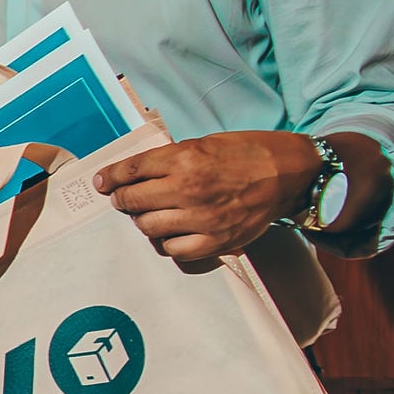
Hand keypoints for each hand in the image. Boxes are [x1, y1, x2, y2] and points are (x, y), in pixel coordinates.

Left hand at [90, 130, 316, 264]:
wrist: (292, 173)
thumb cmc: (248, 153)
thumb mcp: (205, 143)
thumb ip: (170, 159)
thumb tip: (134, 173)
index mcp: (185, 159)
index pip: (130, 171)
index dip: (110, 178)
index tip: (102, 183)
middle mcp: (189, 189)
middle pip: (132, 201)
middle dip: (123, 200)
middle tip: (125, 199)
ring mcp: (202, 219)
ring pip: (147, 228)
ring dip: (143, 221)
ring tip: (151, 214)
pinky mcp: (217, 241)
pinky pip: (174, 250)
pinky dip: (168, 242)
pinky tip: (173, 231)